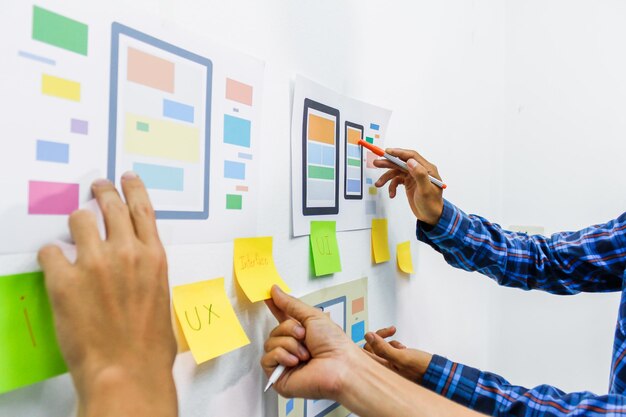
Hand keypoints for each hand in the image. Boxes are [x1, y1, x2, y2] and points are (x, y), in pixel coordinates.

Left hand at [38, 173, 176, 416]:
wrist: (126, 370)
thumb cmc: (150, 345)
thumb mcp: (161, 298)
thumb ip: (147, 273)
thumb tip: (134, 268)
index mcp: (154, 257)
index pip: (143, 209)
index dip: (133, 188)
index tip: (126, 178)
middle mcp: (127, 252)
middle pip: (111, 205)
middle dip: (101, 191)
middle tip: (95, 187)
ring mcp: (95, 263)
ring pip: (79, 220)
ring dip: (76, 223)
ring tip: (73, 233)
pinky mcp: (65, 279)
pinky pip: (50, 251)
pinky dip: (51, 256)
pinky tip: (55, 266)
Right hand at [261, 285, 364, 400]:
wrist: (340, 367)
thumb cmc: (335, 345)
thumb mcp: (313, 316)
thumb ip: (291, 304)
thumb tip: (275, 291)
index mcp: (302, 334)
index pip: (282, 319)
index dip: (275, 308)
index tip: (268, 296)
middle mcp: (293, 348)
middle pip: (274, 330)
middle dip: (288, 329)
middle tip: (304, 335)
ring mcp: (285, 363)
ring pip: (270, 343)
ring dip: (289, 344)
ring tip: (305, 353)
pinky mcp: (279, 377)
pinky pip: (267, 359)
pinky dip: (282, 356)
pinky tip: (296, 362)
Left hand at [363, 326, 432, 383]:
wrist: (436, 372)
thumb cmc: (421, 369)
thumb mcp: (402, 357)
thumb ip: (383, 348)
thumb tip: (368, 336)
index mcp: (380, 367)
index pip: (362, 353)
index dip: (366, 340)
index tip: (373, 333)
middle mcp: (382, 367)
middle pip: (370, 347)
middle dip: (380, 337)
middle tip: (390, 332)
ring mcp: (388, 364)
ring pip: (380, 347)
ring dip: (389, 342)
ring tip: (401, 345)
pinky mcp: (394, 362)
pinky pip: (388, 350)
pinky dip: (395, 346)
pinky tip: (403, 348)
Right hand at [374, 148, 443, 224]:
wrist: (431, 217)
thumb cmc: (431, 204)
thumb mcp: (426, 190)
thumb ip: (420, 175)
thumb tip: (410, 162)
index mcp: (427, 169)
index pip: (411, 156)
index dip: (399, 153)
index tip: (387, 152)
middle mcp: (420, 170)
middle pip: (401, 162)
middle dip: (388, 163)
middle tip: (376, 163)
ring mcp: (413, 176)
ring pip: (397, 171)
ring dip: (387, 177)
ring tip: (378, 184)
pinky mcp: (409, 182)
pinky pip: (397, 180)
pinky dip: (392, 186)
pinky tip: (392, 194)